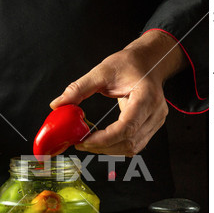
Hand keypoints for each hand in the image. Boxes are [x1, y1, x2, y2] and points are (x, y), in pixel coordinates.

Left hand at [50, 31, 186, 155]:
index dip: (105, 138)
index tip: (85, 140)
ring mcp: (156, 121)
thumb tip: (57, 104)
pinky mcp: (151, 126)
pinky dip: (116, 146)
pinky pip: (134, 144)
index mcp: (146, 96)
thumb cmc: (129, 64)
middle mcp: (155, 112)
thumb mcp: (101, 71)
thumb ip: (79, 88)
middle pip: (130, 142)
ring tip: (89, 143)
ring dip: (109, 149)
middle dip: (103, 147)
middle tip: (81, 143)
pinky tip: (102, 141)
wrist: (148, 62)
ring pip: (132, 148)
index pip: (127, 126)